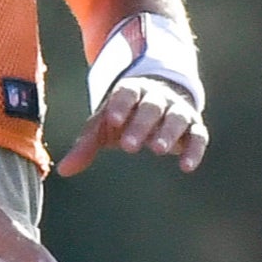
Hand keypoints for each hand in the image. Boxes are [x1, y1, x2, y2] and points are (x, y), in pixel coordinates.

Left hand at [54, 75, 209, 176]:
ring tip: (157, 150)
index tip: (112, 120)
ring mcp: (177, 110)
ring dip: (168, 132)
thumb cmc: (125, 116)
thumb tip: (63, 171)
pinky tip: (186, 166)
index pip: (127, 92)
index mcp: (133, 90)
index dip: (121, 104)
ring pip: (176, 116)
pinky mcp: (193, 127)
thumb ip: (86, 146)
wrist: (159, 99)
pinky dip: (194, 149)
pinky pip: (198, 135)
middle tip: (128, 145)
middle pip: (152, 106)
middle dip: (141, 123)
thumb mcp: (104, 126)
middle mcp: (157, 97)